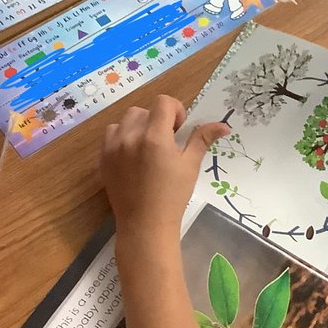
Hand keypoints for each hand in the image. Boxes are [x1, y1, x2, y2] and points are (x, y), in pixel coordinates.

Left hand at [101, 96, 228, 244]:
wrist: (145, 224)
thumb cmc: (173, 196)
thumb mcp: (191, 165)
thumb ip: (202, 139)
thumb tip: (223, 125)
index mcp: (155, 137)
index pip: (163, 102)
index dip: (175, 110)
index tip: (179, 130)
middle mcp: (131, 136)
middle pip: (144, 110)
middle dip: (157, 119)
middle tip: (166, 141)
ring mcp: (114, 147)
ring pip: (126, 119)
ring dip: (139, 126)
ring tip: (147, 146)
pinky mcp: (103, 158)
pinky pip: (110, 133)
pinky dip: (122, 136)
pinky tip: (132, 154)